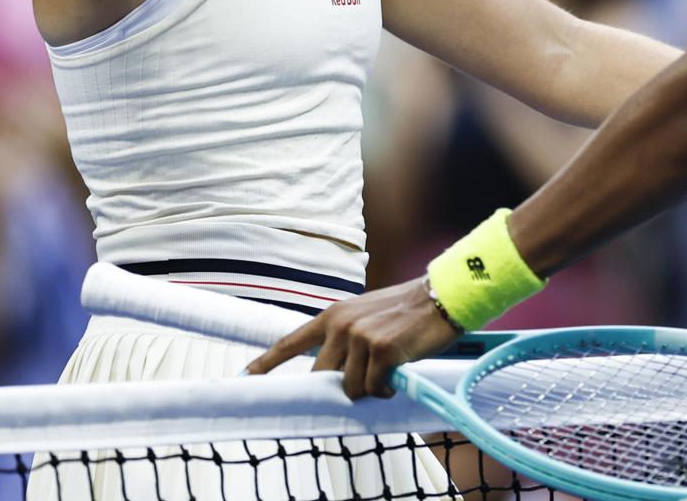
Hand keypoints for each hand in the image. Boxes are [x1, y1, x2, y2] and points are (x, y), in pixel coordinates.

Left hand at [243, 277, 460, 399]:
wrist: (443, 296)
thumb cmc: (409, 311)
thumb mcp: (367, 317)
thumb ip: (346, 341)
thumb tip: (337, 378)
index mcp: (333, 315)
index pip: (290, 342)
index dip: (266, 363)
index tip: (244, 377)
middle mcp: (340, 325)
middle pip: (322, 378)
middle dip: (344, 386)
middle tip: (368, 379)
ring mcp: (359, 337)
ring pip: (351, 389)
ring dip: (371, 388)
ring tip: (390, 371)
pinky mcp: (381, 350)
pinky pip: (375, 389)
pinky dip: (387, 389)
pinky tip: (399, 374)